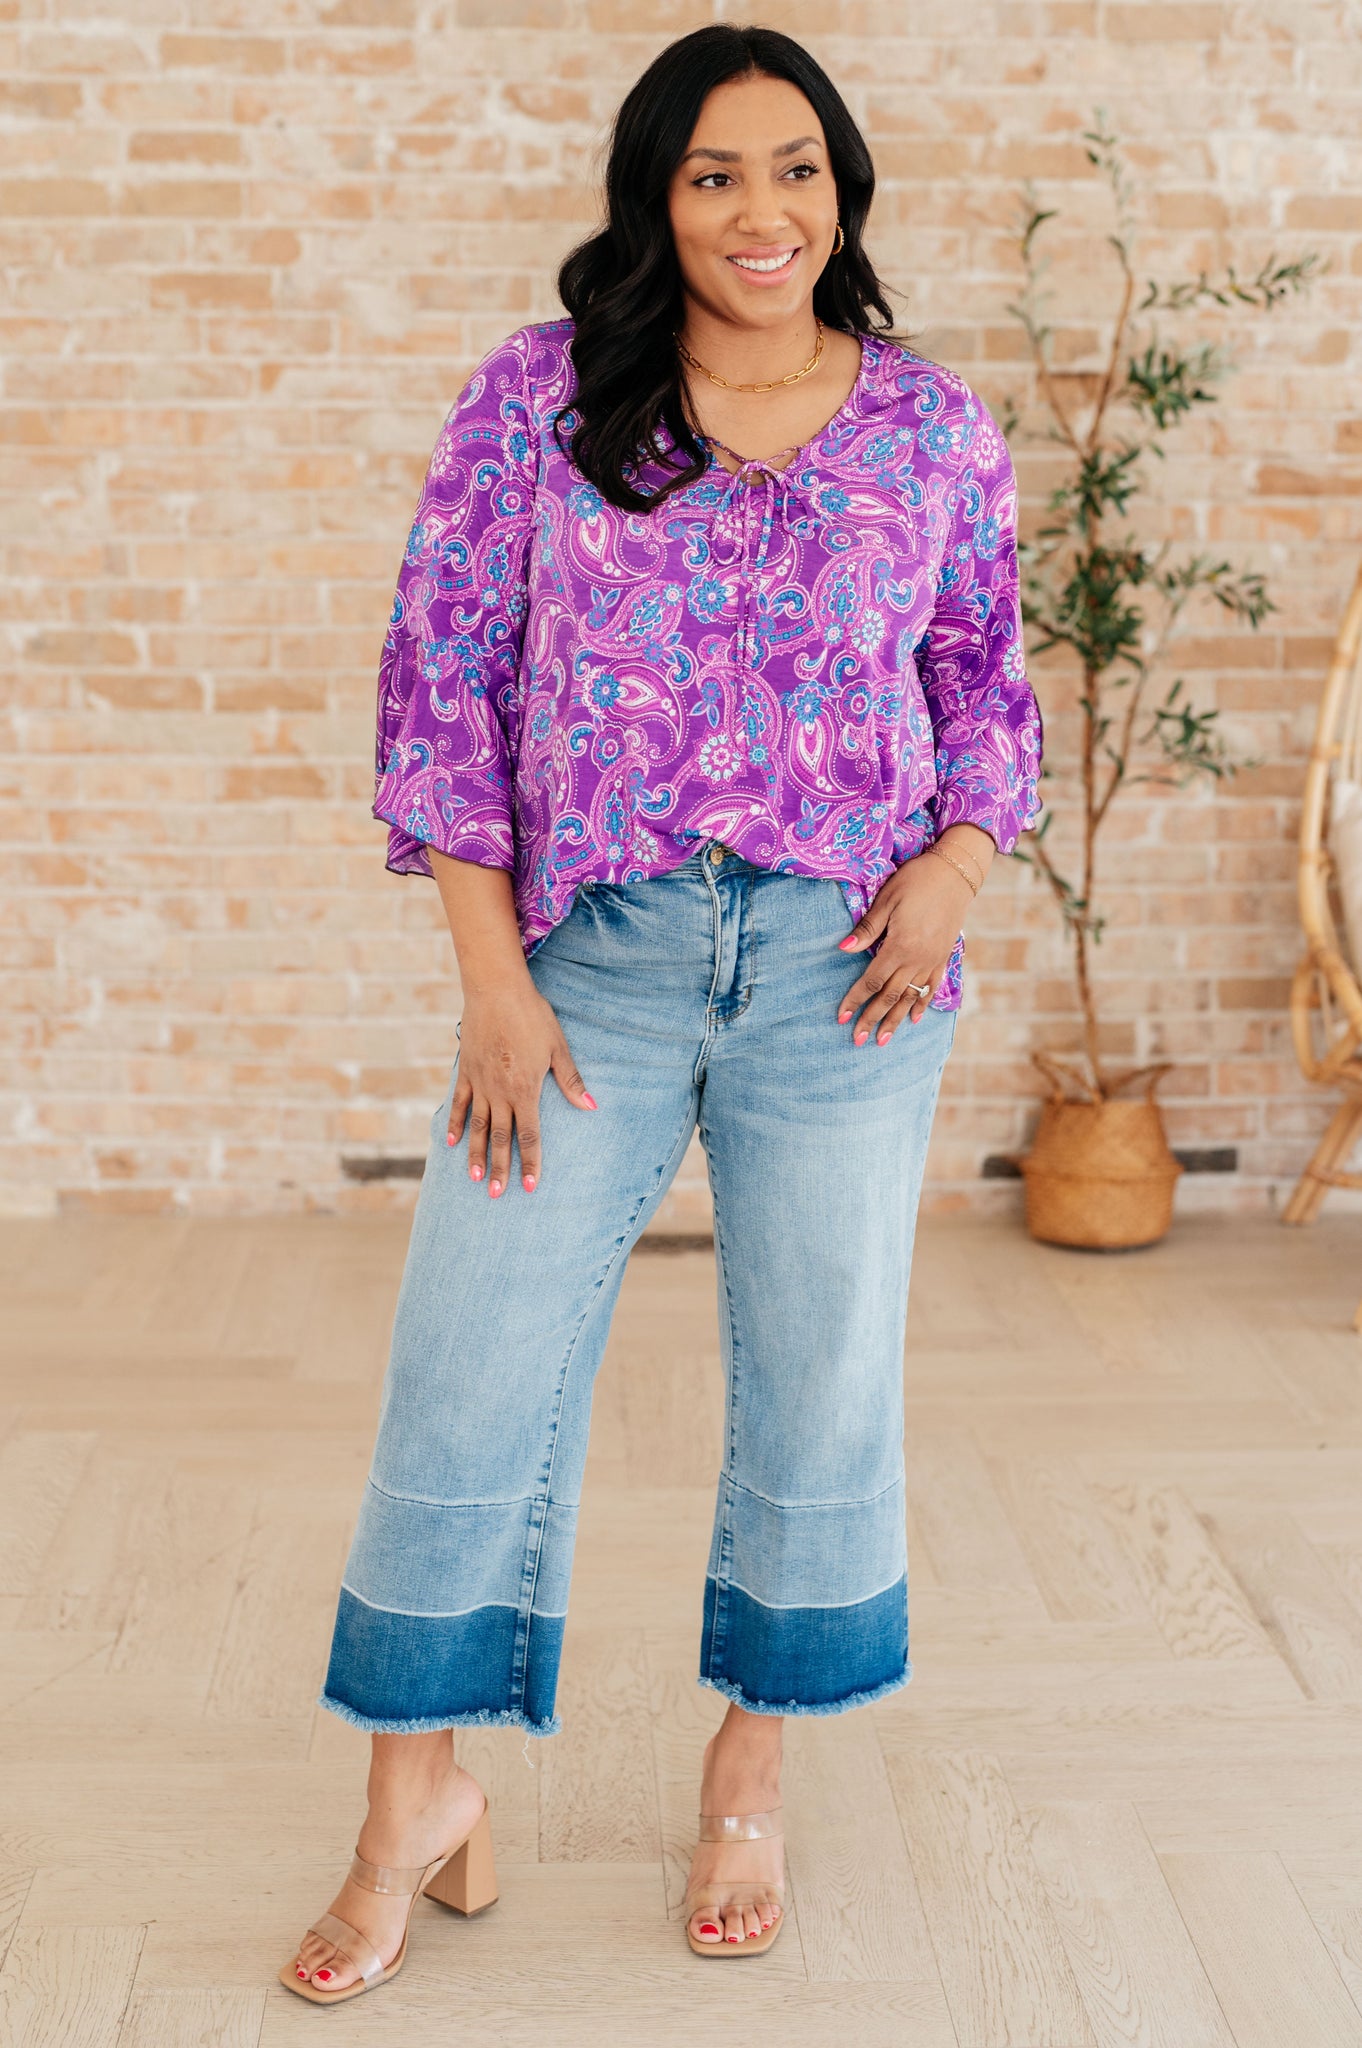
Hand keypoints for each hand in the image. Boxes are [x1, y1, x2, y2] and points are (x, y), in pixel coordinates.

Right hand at [447, 980, 594, 1196]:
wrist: (496, 990)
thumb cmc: (532, 1016)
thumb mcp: (558, 1047)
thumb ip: (570, 1081)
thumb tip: (590, 1107)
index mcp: (526, 1090)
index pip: (529, 1135)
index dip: (530, 1162)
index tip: (529, 1186)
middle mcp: (500, 1093)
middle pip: (500, 1138)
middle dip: (501, 1168)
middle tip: (497, 1195)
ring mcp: (480, 1083)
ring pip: (476, 1127)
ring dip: (475, 1155)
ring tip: (475, 1179)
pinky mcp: (466, 1072)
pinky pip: (458, 1103)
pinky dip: (454, 1124)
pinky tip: (450, 1143)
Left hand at [837, 850, 975, 1043]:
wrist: (956, 872)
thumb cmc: (917, 880)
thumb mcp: (887, 900)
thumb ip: (867, 928)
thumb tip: (843, 949)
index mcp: (900, 946)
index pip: (872, 981)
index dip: (855, 1000)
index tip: (841, 1017)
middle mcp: (917, 959)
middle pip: (890, 996)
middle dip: (872, 1019)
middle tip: (857, 1040)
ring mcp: (933, 959)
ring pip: (911, 997)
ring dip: (895, 1020)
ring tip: (883, 1040)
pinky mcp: (944, 956)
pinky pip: (932, 986)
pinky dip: (922, 1004)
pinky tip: (915, 1019)